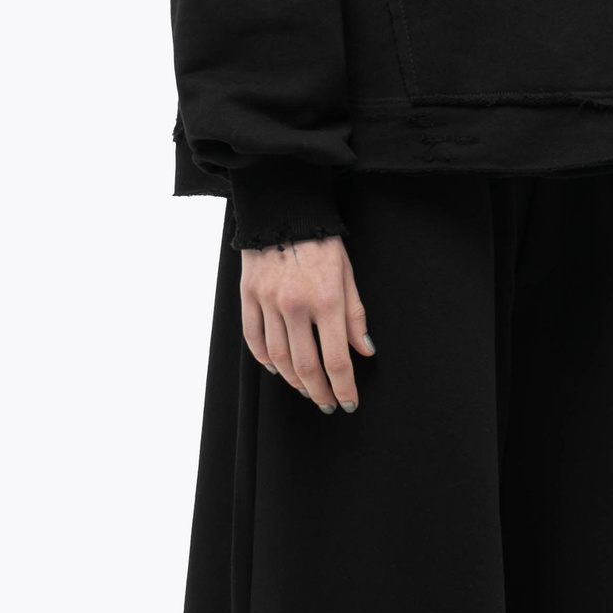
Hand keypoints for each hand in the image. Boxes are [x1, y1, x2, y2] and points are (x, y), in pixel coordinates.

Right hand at [240, 235, 374, 413]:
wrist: (283, 210)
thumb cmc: (320, 241)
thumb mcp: (348, 275)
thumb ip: (355, 316)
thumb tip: (364, 351)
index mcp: (326, 300)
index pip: (337, 359)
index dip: (344, 387)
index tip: (348, 401)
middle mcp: (295, 305)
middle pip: (306, 366)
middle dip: (319, 392)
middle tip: (328, 402)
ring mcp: (268, 302)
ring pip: (278, 358)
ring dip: (293, 381)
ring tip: (306, 388)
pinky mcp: (249, 297)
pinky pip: (254, 339)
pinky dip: (265, 360)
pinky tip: (277, 368)